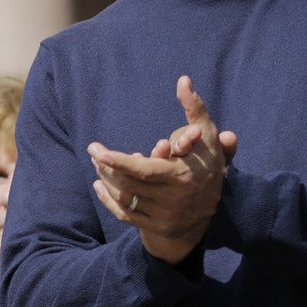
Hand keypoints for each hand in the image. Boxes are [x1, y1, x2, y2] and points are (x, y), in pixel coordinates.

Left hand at [89, 76, 237, 263]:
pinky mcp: (154, 226)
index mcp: (182, 177)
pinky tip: (98, 184)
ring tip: (97, 163)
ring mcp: (162, 216)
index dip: (119, 162)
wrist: (212, 210)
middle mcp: (172, 200)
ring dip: (106, 180)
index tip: (99, 153)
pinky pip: (124, 215)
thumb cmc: (207, 164)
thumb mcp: (207, 136)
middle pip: (129, 184)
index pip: (144, 171)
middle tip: (94, 150)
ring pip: (124, 199)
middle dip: (107, 167)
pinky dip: (108, 200)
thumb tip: (183, 80)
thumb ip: (195, 109)